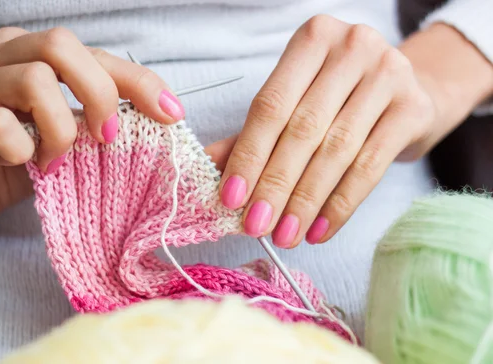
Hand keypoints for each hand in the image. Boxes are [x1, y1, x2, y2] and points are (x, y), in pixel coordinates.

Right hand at [0, 27, 183, 240]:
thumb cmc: (18, 158)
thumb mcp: (68, 133)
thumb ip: (98, 115)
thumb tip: (163, 113)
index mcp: (29, 51)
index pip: (94, 53)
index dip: (137, 81)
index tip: (170, 113)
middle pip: (59, 46)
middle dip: (98, 94)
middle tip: (106, 137)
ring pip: (32, 81)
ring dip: (59, 130)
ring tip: (54, 160)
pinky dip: (23, 150)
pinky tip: (21, 164)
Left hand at [207, 15, 435, 247]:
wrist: (408, 91)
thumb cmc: (338, 98)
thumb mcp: (296, 101)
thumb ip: (253, 132)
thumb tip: (207, 167)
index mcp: (313, 38)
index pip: (271, 105)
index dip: (248, 155)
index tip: (231, 198)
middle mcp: (353, 47)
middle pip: (303, 129)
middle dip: (275, 185)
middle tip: (255, 226)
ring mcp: (389, 74)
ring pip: (336, 151)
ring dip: (305, 201)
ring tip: (285, 235)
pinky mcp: (413, 108)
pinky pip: (371, 166)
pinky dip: (340, 204)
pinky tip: (319, 230)